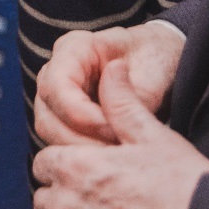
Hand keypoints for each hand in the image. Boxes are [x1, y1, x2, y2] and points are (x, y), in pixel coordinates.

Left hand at [32, 60, 208, 208]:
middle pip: (44, 203)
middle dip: (62, 199)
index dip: (62, 165)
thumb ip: (123, 102)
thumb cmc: (186, 187)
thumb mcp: (154, 135)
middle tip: (94, 199)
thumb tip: (111, 69)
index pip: (43, 163)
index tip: (82, 169)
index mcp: (76, 170)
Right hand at [35, 22, 183, 146]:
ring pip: (49, 131)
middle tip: (116, 154)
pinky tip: (111, 160)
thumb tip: (119, 125)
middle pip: (47, 113)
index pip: (57, 85)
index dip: (79, 113)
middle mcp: (57, 70)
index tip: (114, 130)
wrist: (161, 59)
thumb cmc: (156, 57)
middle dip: (78, 139)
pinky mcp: (63, 117)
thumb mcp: (155, 71)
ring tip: (116, 158)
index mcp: (75, 48)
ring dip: (79, 150)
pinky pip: (60, 141)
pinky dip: (83, 154)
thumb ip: (135, 97)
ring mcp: (57, 95)